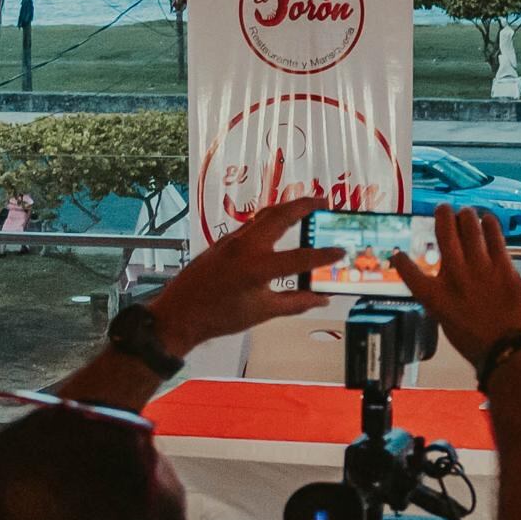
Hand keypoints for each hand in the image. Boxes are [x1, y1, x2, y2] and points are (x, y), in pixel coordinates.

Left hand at [147, 198, 337, 353]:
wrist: (179, 314)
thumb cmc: (219, 317)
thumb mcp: (262, 313)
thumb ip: (295, 303)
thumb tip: (320, 299)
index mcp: (258, 267)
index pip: (300, 257)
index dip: (324, 255)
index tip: (341, 251)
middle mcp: (245, 247)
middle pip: (281, 216)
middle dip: (304, 206)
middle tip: (324, 202)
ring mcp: (232, 240)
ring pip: (264, 215)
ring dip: (286, 208)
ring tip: (305, 206)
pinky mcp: (222, 241)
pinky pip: (251, 224)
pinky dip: (269, 219)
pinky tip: (278, 225)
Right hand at [395, 203, 520, 370]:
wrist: (510, 352)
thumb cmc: (480, 347)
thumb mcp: (451, 327)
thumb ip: (446, 304)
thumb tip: (448, 291)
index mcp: (436, 298)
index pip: (410, 274)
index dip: (401, 262)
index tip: (397, 254)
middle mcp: (455, 277)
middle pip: (445, 235)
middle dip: (442, 216)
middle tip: (443, 208)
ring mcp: (480, 269)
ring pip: (470, 229)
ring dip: (467, 216)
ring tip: (466, 211)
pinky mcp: (504, 268)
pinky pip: (495, 237)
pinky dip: (489, 225)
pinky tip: (488, 219)